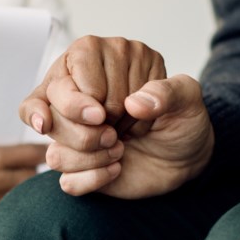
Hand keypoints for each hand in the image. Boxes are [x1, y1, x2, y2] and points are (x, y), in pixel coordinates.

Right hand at [0, 144, 44, 234]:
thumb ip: (5, 155)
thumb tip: (33, 155)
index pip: (33, 152)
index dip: (47, 151)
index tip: (55, 151)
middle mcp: (2, 179)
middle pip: (38, 174)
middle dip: (40, 173)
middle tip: (39, 173)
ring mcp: (3, 200)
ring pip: (32, 194)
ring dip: (34, 191)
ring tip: (29, 190)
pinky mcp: (2, 217)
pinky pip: (24, 210)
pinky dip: (25, 207)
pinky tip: (22, 206)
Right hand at [19, 36, 213, 197]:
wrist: (186, 158)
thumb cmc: (181, 120)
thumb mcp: (188, 99)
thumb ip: (168, 91)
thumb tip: (134, 103)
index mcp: (99, 60)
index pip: (73, 65)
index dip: (97, 93)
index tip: (123, 107)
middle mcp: (78, 93)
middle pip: (51, 106)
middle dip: (87, 128)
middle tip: (114, 132)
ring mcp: (72, 131)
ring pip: (54, 151)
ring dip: (91, 155)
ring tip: (119, 149)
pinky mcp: (76, 165)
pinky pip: (66, 179)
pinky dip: (93, 178)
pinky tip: (116, 169)